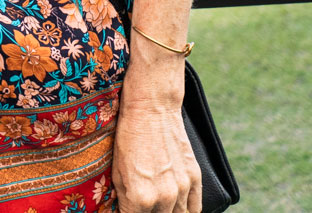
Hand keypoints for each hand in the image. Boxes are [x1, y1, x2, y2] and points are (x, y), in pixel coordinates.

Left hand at [112, 86, 199, 212]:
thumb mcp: (116, 171)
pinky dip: (186, 212)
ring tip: (158, 207)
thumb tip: (126, 211)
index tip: (127, 211)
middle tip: (142, 207)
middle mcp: (163, 198)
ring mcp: (182, 189)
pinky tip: (176, 209)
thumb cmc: (128, 137)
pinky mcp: (195, 179)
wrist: (152, 109)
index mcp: (140, 198)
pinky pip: (195, 209)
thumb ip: (125, 199)